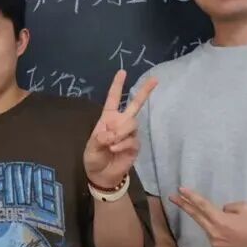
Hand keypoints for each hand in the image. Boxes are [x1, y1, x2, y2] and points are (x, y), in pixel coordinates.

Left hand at [83, 70, 156, 189]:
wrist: (102, 175)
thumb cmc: (94, 158)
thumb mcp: (91, 147)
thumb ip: (99, 138)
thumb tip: (112, 133)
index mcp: (108, 118)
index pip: (113, 99)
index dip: (117, 85)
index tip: (122, 72)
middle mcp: (121, 123)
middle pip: (135, 104)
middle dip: (145, 91)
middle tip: (155, 79)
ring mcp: (130, 134)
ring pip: (132, 124)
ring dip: (120, 132)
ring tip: (111, 143)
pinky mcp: (135, 145)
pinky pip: (132, 140)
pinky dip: (122, 144)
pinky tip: (114, 149)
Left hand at [171, 189, 246, 246]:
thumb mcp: (243, 207)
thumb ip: (226, 208)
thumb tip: (219, 212)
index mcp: (220, 220)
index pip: (201, 206)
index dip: (190, 197)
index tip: (180, 190)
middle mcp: (214, 233)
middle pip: (196, 216)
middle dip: (184, 205)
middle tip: (172, 197)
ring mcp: (215, 244)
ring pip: (209, 228)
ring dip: (214, 223)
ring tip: (234, 227)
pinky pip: (215, 238)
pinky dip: (220, 234)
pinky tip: (234, 236)